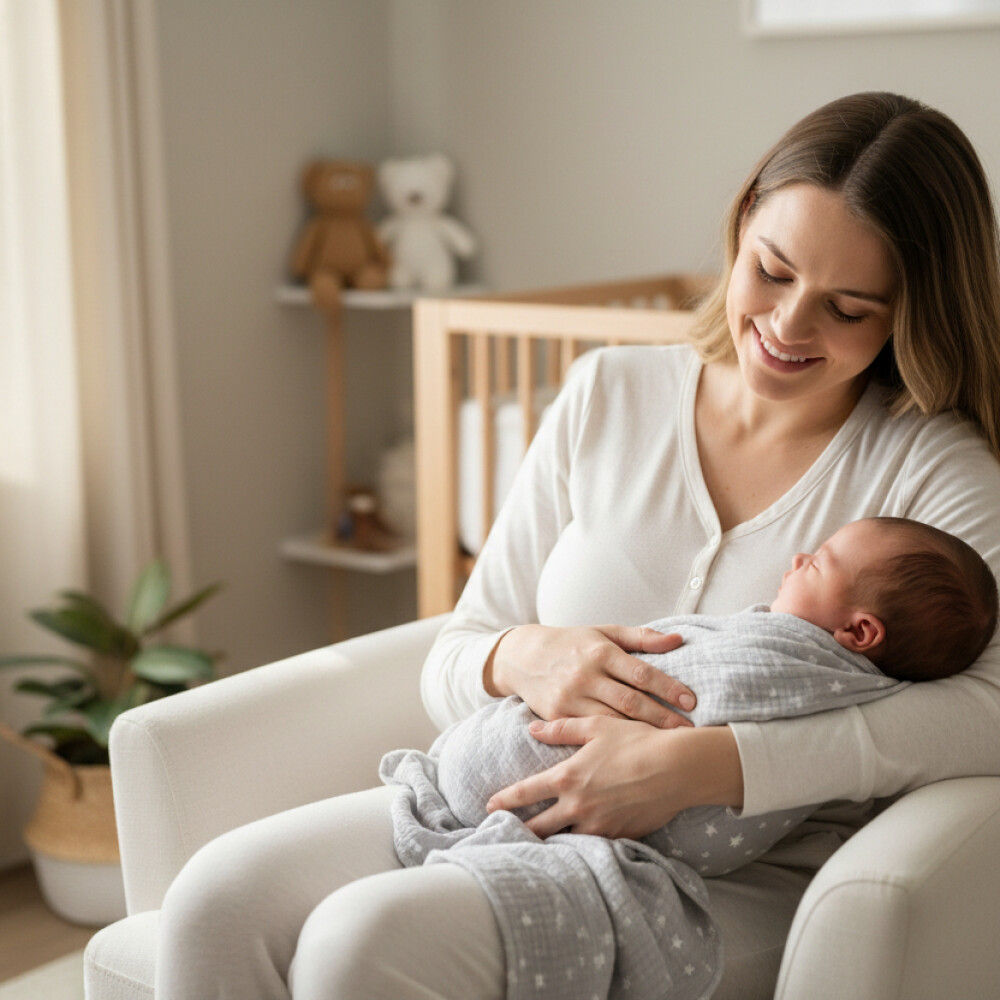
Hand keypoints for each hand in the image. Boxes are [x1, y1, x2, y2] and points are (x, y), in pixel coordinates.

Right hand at [484, 624, 694, 728]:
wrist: (522, 657)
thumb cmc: (571, 644)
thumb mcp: (604, 633)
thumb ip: (641, 637)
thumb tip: (678, 639)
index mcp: (600, 652)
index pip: (641, 672)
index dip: (668, 688)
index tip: (691, 701)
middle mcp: (585, 676)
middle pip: (630, 702)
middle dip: (662, 718)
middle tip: (689, 732)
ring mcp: (570, 698)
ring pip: (611, 722)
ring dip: (640, 735)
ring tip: (667, 746)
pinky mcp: (557, 717)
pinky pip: (588, 734)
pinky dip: (611, 743)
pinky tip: (631, 752)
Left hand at [486, 719, 743, 839]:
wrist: (678, 768)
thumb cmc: (636, 740)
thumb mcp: (597, 726)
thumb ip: (561, 729)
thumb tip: (533, 729)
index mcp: (568, 778)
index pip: (525, 794)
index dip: (503, 801)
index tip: (488, 807)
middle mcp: (578, 806)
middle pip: (538, 829)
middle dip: (518, 833)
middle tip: (503, 836)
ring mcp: (599, 825)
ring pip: (564, 842)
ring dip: (549, 844)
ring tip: (534, 847)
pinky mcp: (620, 836)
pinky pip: (594, 846)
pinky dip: (581, 847)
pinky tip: (575, 849)